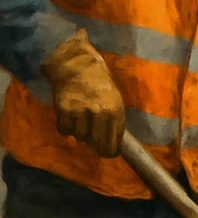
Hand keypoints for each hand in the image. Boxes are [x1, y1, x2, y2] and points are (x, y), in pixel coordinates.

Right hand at [42, 28, 125, 157]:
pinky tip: (70, 118)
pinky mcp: (63, 110)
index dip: (111, 150)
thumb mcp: (115, 98)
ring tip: (82, 120)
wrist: (76, 64)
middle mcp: (98, 112)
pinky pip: (64, 130)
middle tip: (96, 144)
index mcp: (115, 109)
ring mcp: (80, 112)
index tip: (110, 153)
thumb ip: (114, 119)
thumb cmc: (99, 82)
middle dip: (97, 146)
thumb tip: (111, 142)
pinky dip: (67, 127)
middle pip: (97, 143)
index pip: (114, 139)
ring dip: (81, 133)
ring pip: (80, 137)